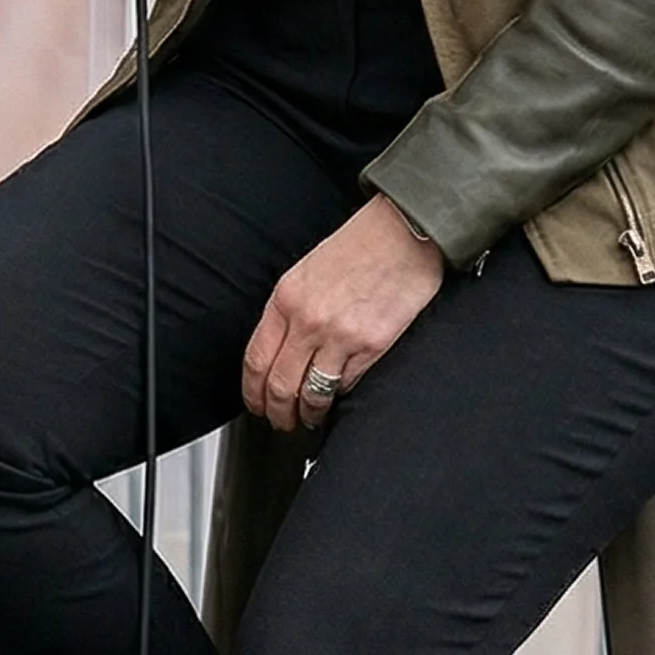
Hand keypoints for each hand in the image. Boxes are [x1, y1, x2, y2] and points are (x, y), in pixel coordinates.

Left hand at [242, 196, 444, 434]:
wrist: (402, 233)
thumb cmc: (358, 247)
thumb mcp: (307, 271)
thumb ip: (290, 310)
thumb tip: (279, 348)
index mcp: (286, 298)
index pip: (256, 359)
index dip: (252, 391)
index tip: (256, 403)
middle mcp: (308, 319)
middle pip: (279, 385)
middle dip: (276, 412)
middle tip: (281, 421)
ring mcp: (340, 336)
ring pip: (312, 394)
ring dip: (307, 414)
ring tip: (309, 418)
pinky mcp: (372, 346)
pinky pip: (346, 386)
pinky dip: (338, 397)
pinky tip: (337, 397)